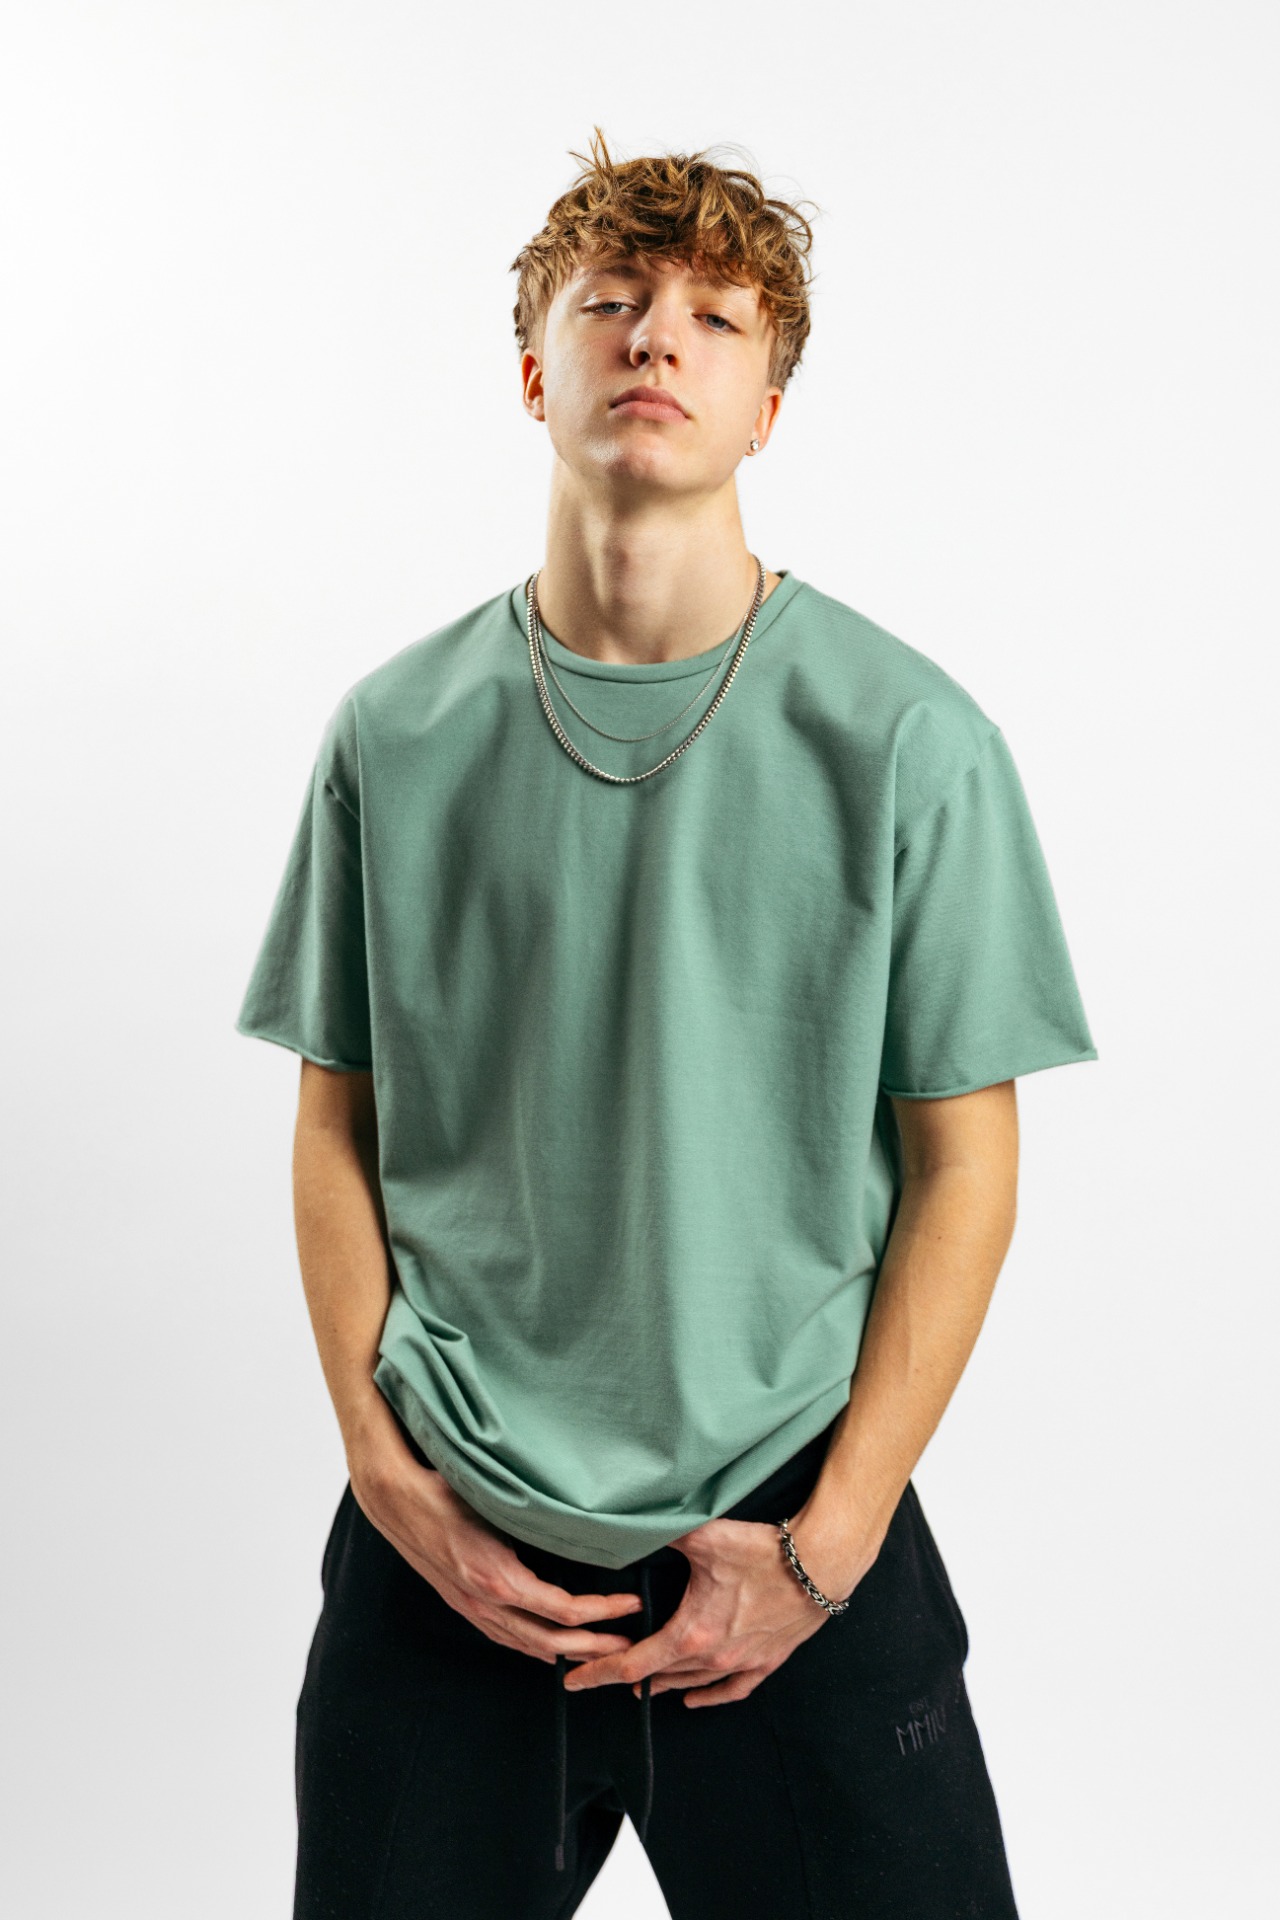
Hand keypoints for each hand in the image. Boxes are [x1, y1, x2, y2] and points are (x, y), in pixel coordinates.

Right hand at [352, 1455, 645, 1665]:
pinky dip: (535, 1647)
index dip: (603, 1612)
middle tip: (628, 1645)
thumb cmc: (447, 1491)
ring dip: (566, 1653)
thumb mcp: (499, 1502)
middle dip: (593, 1647)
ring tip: (599, 1651)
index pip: (564, 1611)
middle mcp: (486, 1602)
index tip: (631, 1604)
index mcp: (499, 1577)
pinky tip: (551, 1646)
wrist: (397, 1501)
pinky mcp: (463, 1606)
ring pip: (528, 1646)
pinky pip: (506, 1638)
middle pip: (550, 1642)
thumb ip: (538, 1520)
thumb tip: (584, 1523)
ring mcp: (472, 1609)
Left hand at [561, 1509, 869, 1707]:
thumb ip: (665, 1532)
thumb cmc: (764, 1551)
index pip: (633, 1664)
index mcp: (692, 1633)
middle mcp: (714, 1656)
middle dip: (628, 1675)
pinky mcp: (768, 1659)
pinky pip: (733, 1688)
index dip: (599, 1673)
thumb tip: (633, 1522)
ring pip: (694, 1683)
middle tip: (601, 1672)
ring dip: (664, 1684)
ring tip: (639, 1687)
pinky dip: (710, 1695)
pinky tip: (695, 1698)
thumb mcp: (705, 1537)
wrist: (821, 1563)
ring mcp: (742, 1661)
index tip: (573, 1681)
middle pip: (660, 1676)